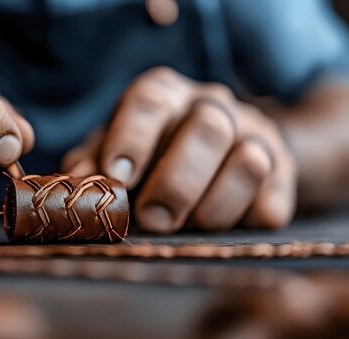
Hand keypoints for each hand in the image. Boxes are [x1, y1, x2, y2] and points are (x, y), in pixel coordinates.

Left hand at [61, 67, 295, 232]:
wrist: (215, 158)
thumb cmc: (147, 157)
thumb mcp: (112, 154)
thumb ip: (91, 165)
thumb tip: (71, 187)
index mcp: (164, 95)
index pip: (150, 101)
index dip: (133, 139)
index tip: (117, 178)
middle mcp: (211, 105)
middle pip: (208, 128)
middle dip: (177, 182)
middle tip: (153, 220)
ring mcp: (253, 135)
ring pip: (249, 162)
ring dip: (212, 206)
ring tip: (188, 227)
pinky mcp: (281, 175)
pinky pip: (272, 204)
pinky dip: (245, 222)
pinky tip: (222, 228)